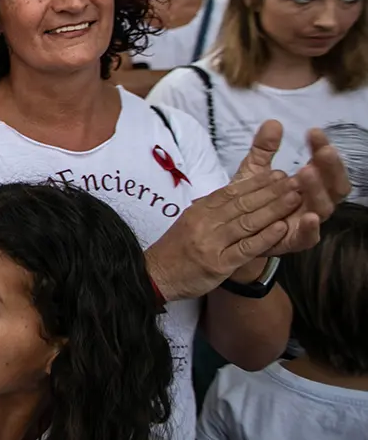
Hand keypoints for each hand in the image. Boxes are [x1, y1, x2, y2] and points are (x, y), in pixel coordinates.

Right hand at [145, 169, 299, 301]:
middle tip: (295, 181)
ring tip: (295, 198)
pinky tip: (282, 228)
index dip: (256, 182)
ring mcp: (211, 244)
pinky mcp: (218, 264)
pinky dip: (265, 237)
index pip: (231, 192)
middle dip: (271, 191)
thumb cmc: (176, 249)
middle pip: (242, 204)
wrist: (155, 275)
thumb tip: (236, 194)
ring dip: (274, 209)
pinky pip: (245, 248)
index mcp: (198, 210)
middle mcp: (204, 223)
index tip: (277, 174)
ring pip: (247, 222)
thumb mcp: (190, 222)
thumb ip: (212, 209)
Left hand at [231, 121, 350, 256]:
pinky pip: (309, 238)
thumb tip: (273, 122)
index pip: (323, 165)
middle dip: (330, 168)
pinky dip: (311, 228)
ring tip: (307, 172)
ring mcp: (305, 223)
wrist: (232, 231)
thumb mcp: (254, 171)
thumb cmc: (250, 199)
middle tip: (323, 151)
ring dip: (318, 191)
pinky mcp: (294, 242)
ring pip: (323, 208)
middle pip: (333, 186)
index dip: (322, 149)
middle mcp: (312, 202)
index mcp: (307, 185)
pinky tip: (309, 216)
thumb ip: (263, 149)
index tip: (313, 132)